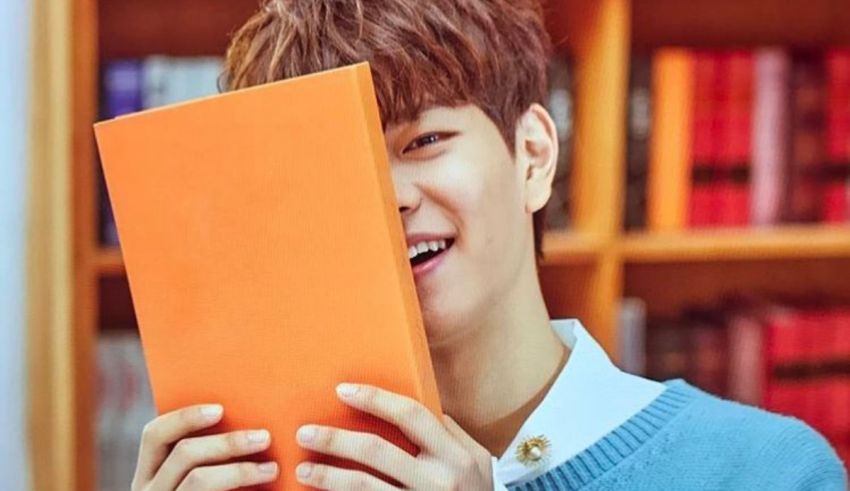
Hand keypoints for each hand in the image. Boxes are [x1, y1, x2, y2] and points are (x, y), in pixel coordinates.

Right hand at [131, 404, 279, 489]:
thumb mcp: (194, 479)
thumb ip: (205, 459)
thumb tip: (244, 423)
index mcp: (147, 476)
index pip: (154, 435)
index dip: (185, 417)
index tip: (220, 409)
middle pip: (184, 454)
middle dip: (228, 443)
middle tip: (264, 437)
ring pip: (199, 480)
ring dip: (241, 470)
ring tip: (272, 468)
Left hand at [294, 383, 493, 489]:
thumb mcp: (476, 460)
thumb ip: (449, 432)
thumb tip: (416, 405)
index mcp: (455, 455)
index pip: (411, 415)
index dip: (375, 399)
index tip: (343, 390)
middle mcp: (438, 481)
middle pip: (377, 451)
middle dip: (335, 440)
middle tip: (305, 432)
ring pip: (363, 487)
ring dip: (327, 477)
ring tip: (302, 469)